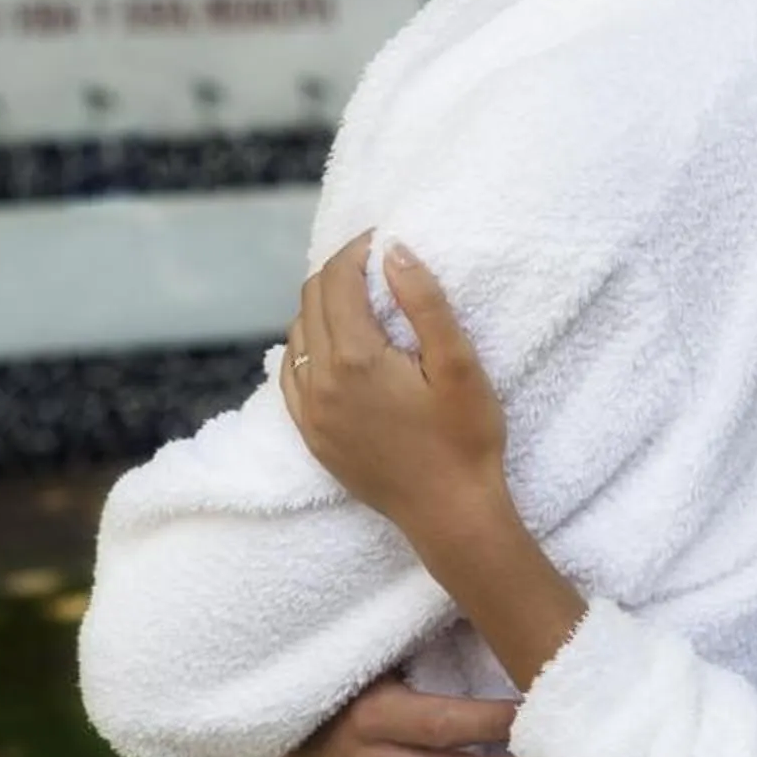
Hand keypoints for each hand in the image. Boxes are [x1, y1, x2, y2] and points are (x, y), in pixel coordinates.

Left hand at [281, 235, 509, 542]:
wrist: (450, 515)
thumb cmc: (465, 440)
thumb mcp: (459, 365)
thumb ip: (425, 302)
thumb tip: (393, 250)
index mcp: (355, 359)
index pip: (336, 280)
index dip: (356, 250)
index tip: (381, 240)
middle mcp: (319, 383)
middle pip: (310, 300)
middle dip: (338, 273)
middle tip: (373, 265)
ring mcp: (309, 412)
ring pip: (297, 335)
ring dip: (322, 307)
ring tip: (360, 301)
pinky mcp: (310, 435)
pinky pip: (291, 374)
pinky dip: (307, 346)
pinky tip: (335, 346)